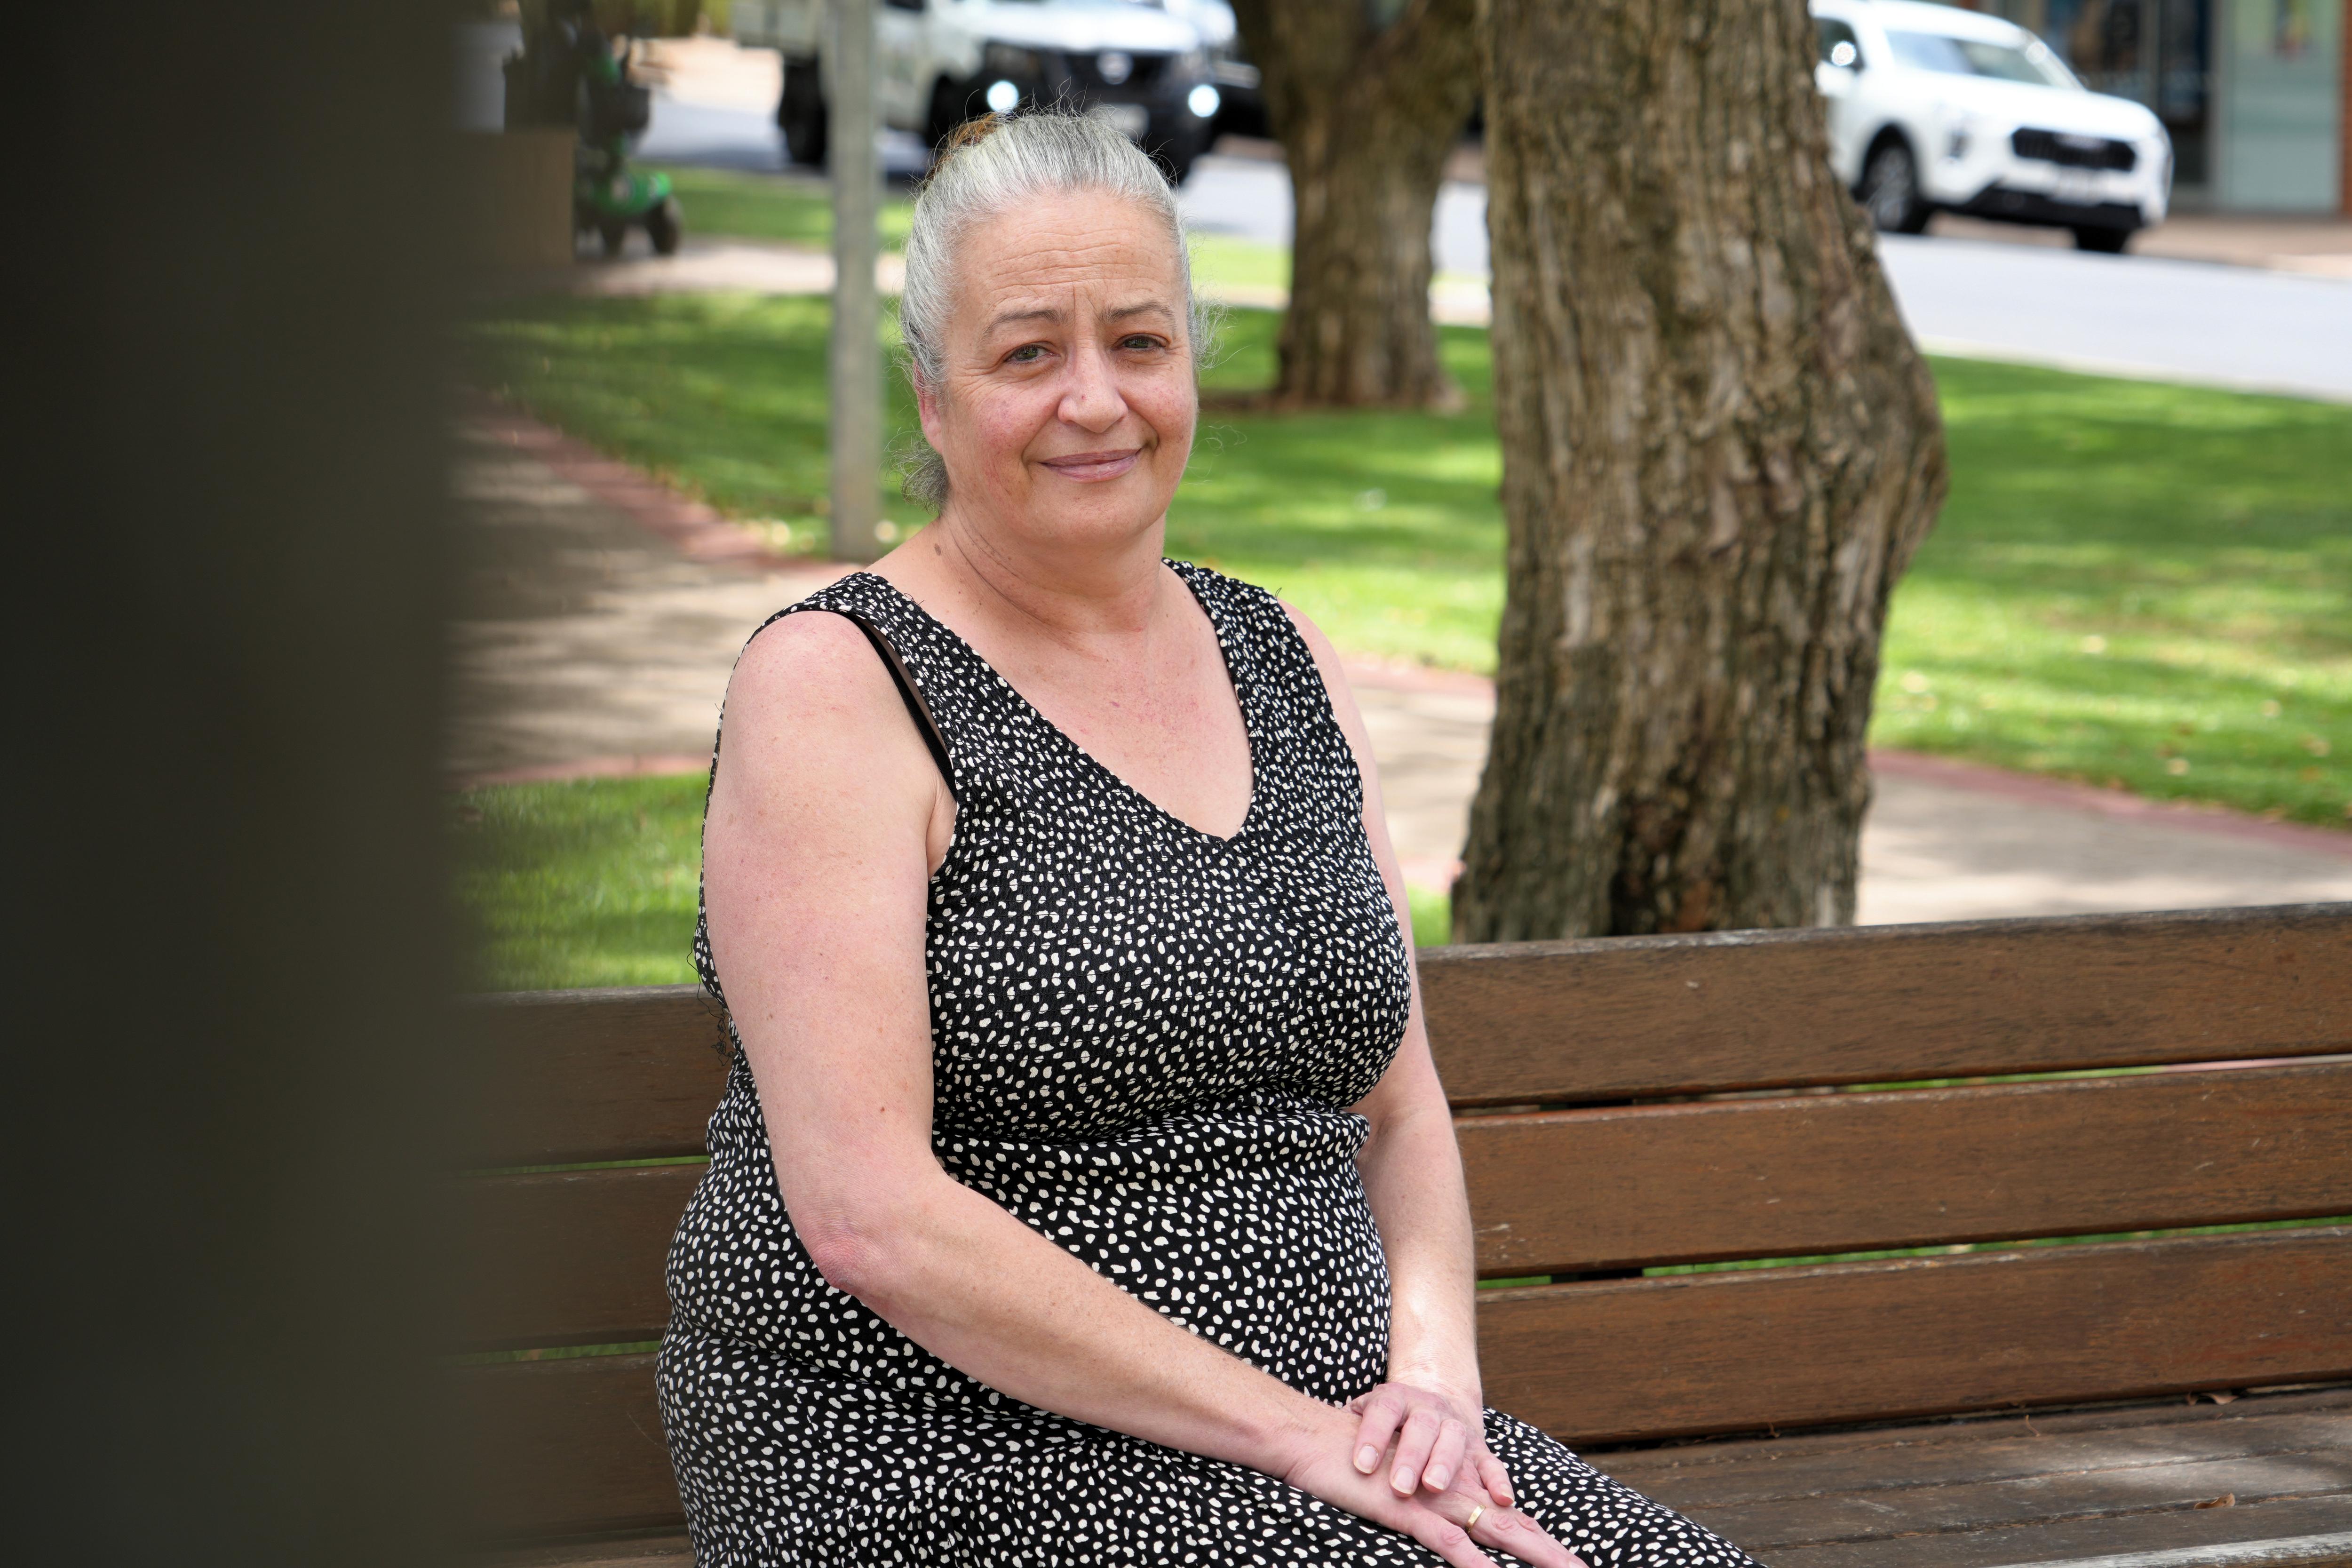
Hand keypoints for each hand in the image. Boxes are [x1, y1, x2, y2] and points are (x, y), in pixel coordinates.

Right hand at [1277, 1405, 1585, 1567]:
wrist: (1310, 1437)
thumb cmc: (1348, 1464)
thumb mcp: (1392, 1491)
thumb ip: (1421, 1509)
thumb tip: (1447, 1534)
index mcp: (1450, 1487)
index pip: (1505, 1516)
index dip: (1539, 1540)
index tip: (1571, 1563)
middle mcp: (1450, 1490)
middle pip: (1514, 1525)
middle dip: (1551, 1552)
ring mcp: (1432, 1499)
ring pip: (1494, 1530)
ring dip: (1533, 1554)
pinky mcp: (1407, 1509)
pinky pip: (1448, 1541)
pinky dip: (1474, 1564)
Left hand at [1348, 1380, 1514, 1506]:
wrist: (1430, 1401)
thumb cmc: (1386, 1421)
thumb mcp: (1365, 1413)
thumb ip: (1348, 1424)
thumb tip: (1316, 1440)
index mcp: (1396, 1398)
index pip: (1382, 1410)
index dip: (1372, 1436)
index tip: (1361, 1465)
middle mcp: (1428, 1408)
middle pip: (1421, 1427)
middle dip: (1411, 1456)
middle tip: (1400, 1486)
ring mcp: (1455, 1425)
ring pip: (1453, 1441)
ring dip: (1445, 1465)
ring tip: (1434, 1488)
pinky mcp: (1478, 1447)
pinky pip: (1491, 1462)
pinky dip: (1498, 1480)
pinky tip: (1501, 1499)